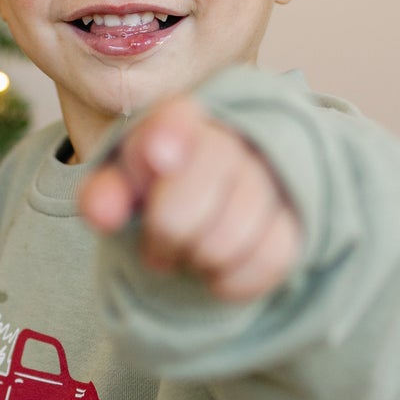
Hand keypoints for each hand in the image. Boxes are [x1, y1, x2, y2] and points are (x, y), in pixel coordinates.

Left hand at [79, 99, 300, 300]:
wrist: (215, 203)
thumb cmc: (160, 192)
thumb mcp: (124, 188)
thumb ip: (104, 194)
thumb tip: (100, 212)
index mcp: (181, 121)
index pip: (175, 122)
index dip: (167, 137)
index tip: (157, 156)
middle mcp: (235, 138)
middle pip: (193, 197)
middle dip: (167, 233)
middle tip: (157, 245)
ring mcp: (272, 177)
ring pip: (234, 232)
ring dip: (201, 258)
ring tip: (191, 254)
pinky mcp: (299, 217)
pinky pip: (272, 257)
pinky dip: (235, 279)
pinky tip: (218, 271)